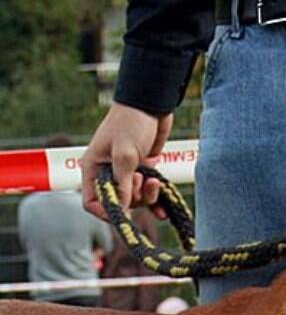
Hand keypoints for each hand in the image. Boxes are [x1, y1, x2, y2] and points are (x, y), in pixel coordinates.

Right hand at [80, 103, 173, 219]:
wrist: (152, 103)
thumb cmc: (131, 122)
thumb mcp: (125, 154)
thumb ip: (123, 184)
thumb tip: (122, 210)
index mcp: (94, 168)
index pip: (92, 202)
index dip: (104, 211)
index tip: (122, 211)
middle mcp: (108, 173)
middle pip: (118, 204)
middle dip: (132, 198)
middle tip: (140, 179)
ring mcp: (126, 173)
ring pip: (136, 200)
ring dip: (147, 196)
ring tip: (153, 180)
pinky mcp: (143, 171)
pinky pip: (148, 194)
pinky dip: (156, 201)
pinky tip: (163, 210)